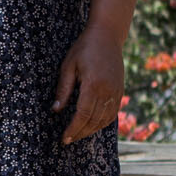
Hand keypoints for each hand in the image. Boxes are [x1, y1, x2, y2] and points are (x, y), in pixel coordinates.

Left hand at [52, 24, 124, 144]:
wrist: (107, 35)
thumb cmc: (84, 48)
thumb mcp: (68, 66)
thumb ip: (63, 90)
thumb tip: (55, 110)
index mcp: (93, 85)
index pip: (83, 115)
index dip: (73, 129)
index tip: (64, 138)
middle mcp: (108, 91)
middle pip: (93, 121)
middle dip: (80, 133)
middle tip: (68, 140)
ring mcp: (116, 92)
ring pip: (104, 120)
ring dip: (91, 130)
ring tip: (78, 135)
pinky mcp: (120, 91)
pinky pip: (112, 113)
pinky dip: (102, 123)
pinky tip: (92, 126)